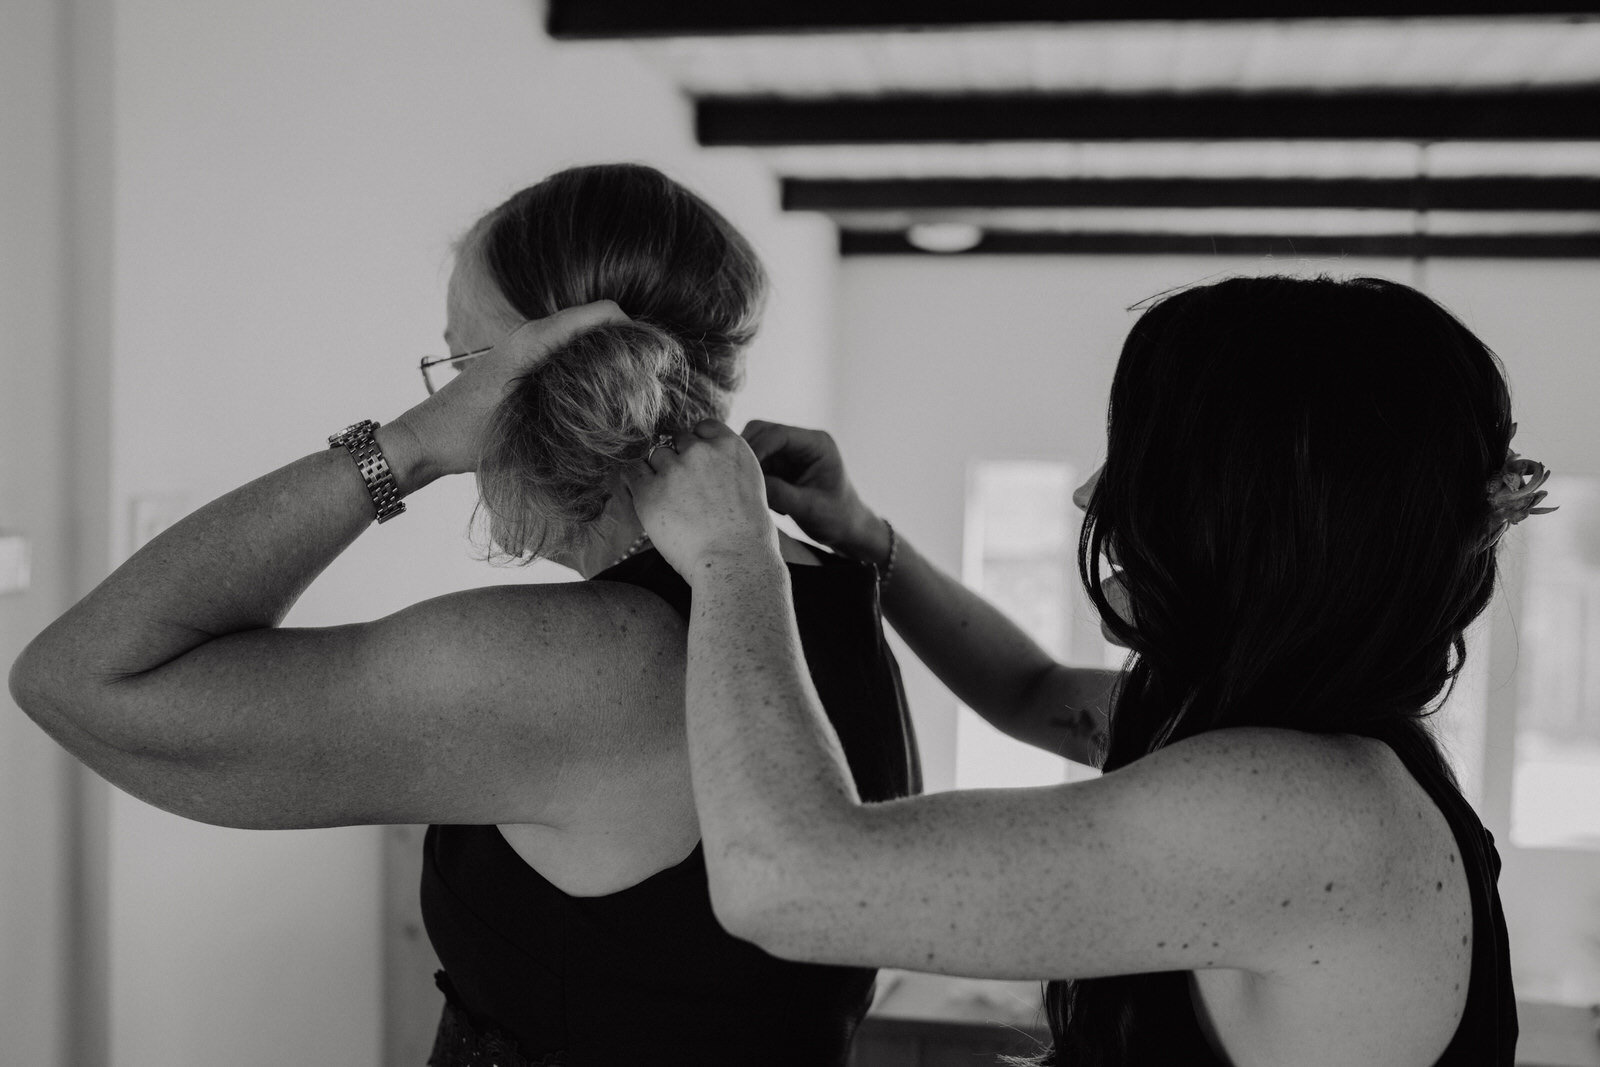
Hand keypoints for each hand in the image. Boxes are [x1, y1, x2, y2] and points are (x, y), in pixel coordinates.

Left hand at [391, 301, 629, 479]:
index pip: (604, 314)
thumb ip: (572, 413)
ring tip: (631, 391)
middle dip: (628, 345)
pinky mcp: (523, 365)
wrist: (423, 441)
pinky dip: (588, 367)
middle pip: (598, 324)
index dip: (636, 331)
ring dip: (608, 357)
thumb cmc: (466, 435)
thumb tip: (624, 421)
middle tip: (651, 382)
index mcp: (536, 340)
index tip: (655, 362)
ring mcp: (527, 349)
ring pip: (583, 340)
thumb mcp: (523, 425)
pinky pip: (567, 355)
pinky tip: (598, 398)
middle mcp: (533, 336)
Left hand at [622, 420, 779, 582]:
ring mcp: (673, 470)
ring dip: (658, 472)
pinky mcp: (649, 492)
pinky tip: (644, 495)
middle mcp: (701, 451)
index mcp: (731, 446)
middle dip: (679, 460)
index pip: (703, 427)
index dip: (697, 444)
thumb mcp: (749, 486)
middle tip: (684, 489)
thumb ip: (727, 467)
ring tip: (668, 499)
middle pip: (678, 441)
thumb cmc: (747, 536)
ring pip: (656, 456)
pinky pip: (632, 472)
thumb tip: (704, 467)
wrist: (736, 561)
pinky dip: (635, 480)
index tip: (697, 463)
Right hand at [741, 420, 886, 563]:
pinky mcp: (781, 465)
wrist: (848, 529)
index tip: (741, 470)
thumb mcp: (809, 508)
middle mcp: (802, 442)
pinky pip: (756, 463)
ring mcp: (790, 452)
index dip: (755, 448)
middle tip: (739, 481)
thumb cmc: (837, 518)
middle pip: (761, 432)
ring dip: (749, 468)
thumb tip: (746, 482)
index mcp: (817, 444)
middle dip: (747, 455)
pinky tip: (766, 500)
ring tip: (757, 494)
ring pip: (754, 447)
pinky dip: (754, 479)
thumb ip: (780, 494)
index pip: (777, 434)